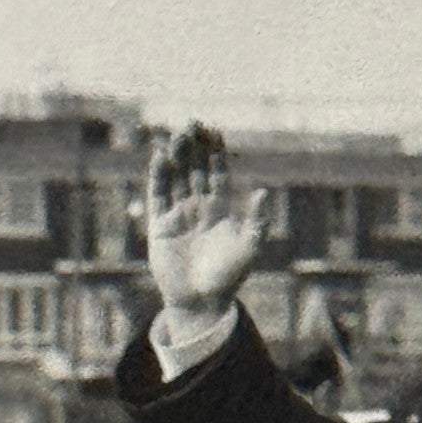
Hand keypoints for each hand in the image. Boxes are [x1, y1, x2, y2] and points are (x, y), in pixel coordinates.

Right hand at [146, 124, 267, 332]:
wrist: (202, 300)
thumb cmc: (229, 276)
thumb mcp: (249, 246)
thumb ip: (256, 220)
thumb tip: (263, 192)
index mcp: (220, 210)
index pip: (216, 173)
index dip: (215, 153)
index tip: (215, 130)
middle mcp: (198, 208)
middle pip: (195, 169)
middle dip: (194, 147)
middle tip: (192, 122)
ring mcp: (178, 214)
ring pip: (176, 177)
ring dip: (177, 156)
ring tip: (178, 134)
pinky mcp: (159, 224)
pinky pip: (158, 195)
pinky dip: (159, 176)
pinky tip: (160, 156)